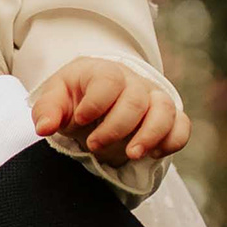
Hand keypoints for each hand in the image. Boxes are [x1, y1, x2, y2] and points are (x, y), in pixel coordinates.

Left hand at [32, 58, 190, 163]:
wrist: (96, 100)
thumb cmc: (75, 98)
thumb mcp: (56, 99)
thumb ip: (47, 110)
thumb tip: (44, 127)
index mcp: (104, 72)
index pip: (109, 81)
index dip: (96, 103)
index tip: (80, 121)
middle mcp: (133, 82)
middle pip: (136, 100)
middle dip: (116, 127)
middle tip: (94, 146)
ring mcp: (153, 99)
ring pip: (165, 109)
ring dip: (150, 134)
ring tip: (131, 154)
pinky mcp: (167, 117)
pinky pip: (182, 125)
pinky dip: (173, 140)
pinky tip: (153, 155)